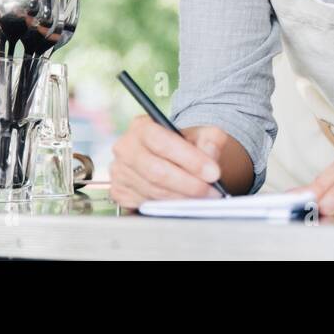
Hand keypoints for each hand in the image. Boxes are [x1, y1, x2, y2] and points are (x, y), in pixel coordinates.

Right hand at [110, 116, 227, 208]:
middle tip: (212, 191)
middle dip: (188, 185)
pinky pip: (146, 204)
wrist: (173, 155)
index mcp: (142, 127)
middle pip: (156, 172)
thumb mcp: (203, 132)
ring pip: (153, 191)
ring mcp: (119, 172)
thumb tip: (210, 155)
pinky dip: (168, 206)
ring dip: (182, 198)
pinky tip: (185, 201)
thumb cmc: (186, 143)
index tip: (213, 173)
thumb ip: (211, 139)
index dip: (189, 160)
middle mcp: (125, 148)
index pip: (163, 143)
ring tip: (204, 198)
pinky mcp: (120, 192)